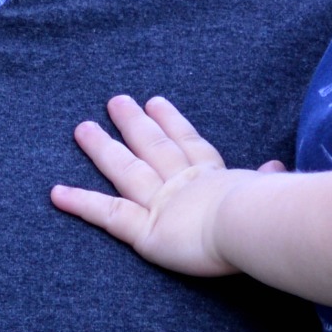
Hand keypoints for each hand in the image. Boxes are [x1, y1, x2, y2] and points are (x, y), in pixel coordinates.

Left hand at [50, 95, 272, 276]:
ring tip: (82, 127)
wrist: (254, 224)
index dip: (173, 123)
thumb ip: (267, 179)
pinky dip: (81, 203)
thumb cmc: (270, 211)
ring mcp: (160, 203)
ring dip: (103, 148)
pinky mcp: (145, 230)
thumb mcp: (270, 190)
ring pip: (125, 170)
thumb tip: (275, 166)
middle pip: (152, 147)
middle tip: (114, 100)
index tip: (157, 103)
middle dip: (133, 123)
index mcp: (215, 177)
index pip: (190, 145)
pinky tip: (56, 193)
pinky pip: (108, 215)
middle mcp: (182, 184)